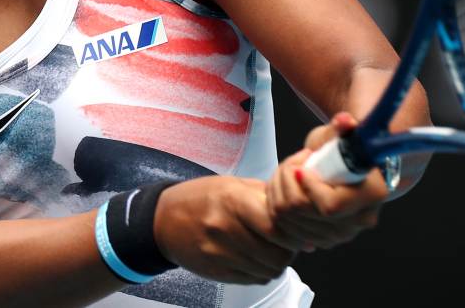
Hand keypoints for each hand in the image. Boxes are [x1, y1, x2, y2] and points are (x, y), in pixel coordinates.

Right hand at [152, 176, 296, 284]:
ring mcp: (218, 253)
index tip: (297, 229)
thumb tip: (301, 215)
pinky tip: (255, 257)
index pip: (276, 227)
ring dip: (276, 262)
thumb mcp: (233, 185)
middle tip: (286, 242)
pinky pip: (253, 279)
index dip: (293, 231)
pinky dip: (261, 271)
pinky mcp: (215, 271)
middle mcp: (224, 228)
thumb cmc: (201, 198)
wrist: (163, 220)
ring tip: (270, 249)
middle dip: (288, 250)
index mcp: (232, 201)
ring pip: (268, 270)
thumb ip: (266, 197)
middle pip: (276, 254)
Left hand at [265, 112, 388, 251]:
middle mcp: (359, 221)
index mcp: (372, 195)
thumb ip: (343, 126)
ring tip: (287, 173)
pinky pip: (285, 229)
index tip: (300, 167)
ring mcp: (340, 234)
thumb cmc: (345, 146)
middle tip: (291, 165)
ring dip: (278, 192)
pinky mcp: (322, 239)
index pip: (329, 206)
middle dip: (287, 184)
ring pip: (288, 220)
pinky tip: (283, 189)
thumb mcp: (343, 133)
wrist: (346, 166)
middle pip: (304, 214)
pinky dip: (277, 206)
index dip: (308, 186)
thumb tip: (344, 121)